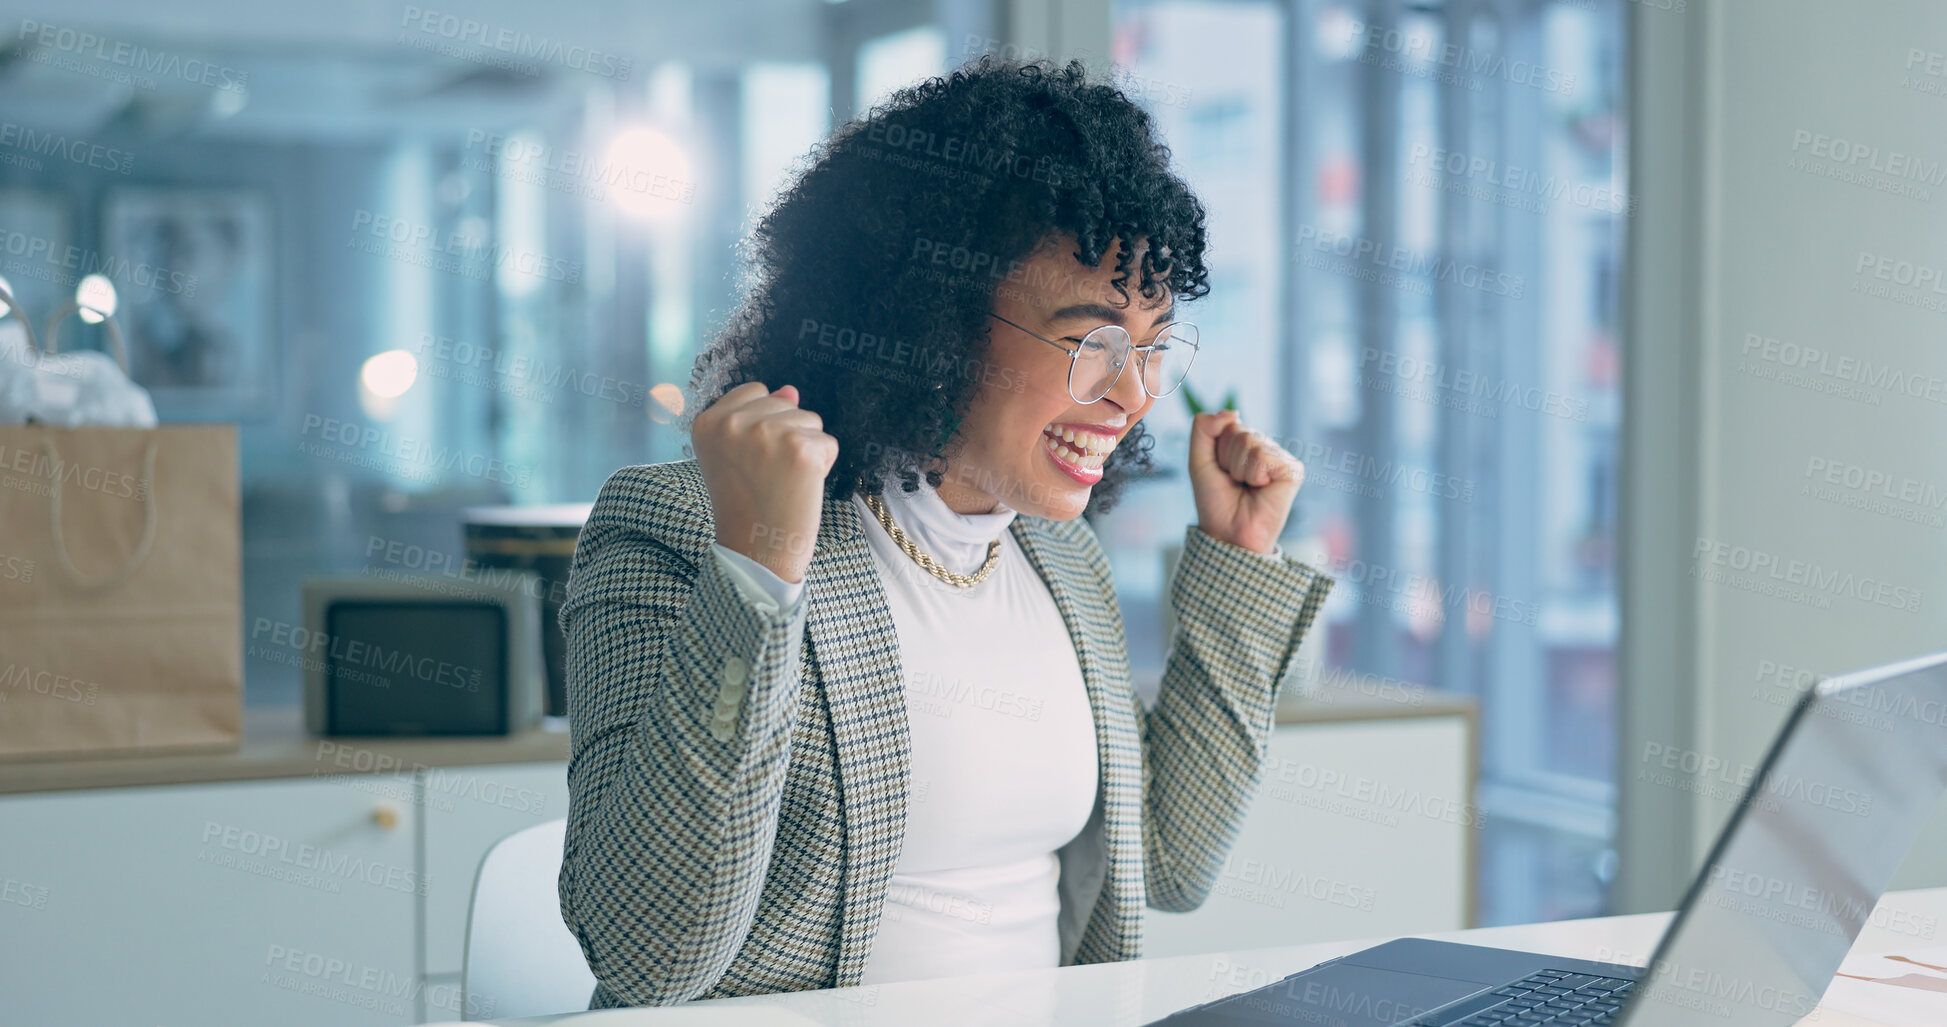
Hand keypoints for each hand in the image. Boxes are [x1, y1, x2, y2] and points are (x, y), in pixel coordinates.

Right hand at [693, 382, 837, 583]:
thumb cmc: (747, 506)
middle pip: (786, 403)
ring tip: (783, 481)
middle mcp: (733, 424)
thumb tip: (790, 389)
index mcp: (708, 423)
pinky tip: (800, 488)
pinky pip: (827, 443)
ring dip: (806, 450)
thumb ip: (758, 416)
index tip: (753, 460)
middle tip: (769, 475)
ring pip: (810, 420)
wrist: (756, 552)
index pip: (756, 391)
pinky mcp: (799, 449)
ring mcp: (766, 434)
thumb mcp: (736, 455)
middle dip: (787, 435)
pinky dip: (822, 467)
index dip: (764, 424)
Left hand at [1187, 409, 1304, 555]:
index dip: (1216, 451)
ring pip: (1249, 442)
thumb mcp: (1199, 461)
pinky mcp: (1293, 470)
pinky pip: (1263, 456)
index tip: (1222, 473)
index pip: (1226, 424)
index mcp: (1246, 443)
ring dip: (1239, 469)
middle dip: (1227, 459)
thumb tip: (1232, 411)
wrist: (1228, 534)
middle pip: (1237, 430)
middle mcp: (1266, 447)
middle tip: (1235, 482)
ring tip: (1247, 487)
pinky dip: (1253, 475)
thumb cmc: (1216, 502)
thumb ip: (1204, 429)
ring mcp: (1281, 457)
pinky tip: (1261, 489)